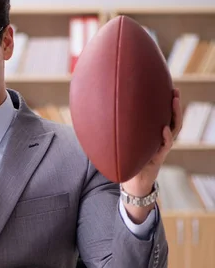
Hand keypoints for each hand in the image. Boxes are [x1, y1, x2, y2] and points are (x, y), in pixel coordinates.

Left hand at [121, 88, 182, 221]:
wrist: (130, 181)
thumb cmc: (123, 160)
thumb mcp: (118, 142)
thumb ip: (111, 131)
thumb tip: (92, 114)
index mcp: (150, 133)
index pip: (160, 114)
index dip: (163, 101)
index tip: (163, 86)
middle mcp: (159, 137)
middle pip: (171, 117)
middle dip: (174, 104)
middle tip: (174, 90)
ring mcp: (160, 146)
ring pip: (174, 128)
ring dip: (175, 115)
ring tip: (174, 101)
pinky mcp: (159, 157)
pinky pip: (166, 146)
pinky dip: (166, 137)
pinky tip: (163, 128)